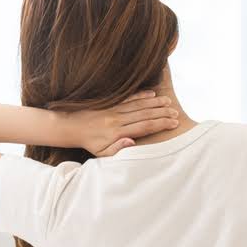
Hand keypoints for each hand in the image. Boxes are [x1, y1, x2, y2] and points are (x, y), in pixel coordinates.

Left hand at [62, 91, 178, 156]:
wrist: (70, 126)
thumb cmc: (88, 143)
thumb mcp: (101, 153)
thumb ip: (118, 149)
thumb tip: (132, 141)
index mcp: (117, 132)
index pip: (144, 126)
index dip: (161, 124)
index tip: (173, 123)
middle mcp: (118, 118)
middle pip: (145, 114)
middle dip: (162, 113)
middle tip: (176, 112)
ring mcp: (114, 108)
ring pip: (138, 104)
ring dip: (155, 103)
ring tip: (168, 102)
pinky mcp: (110, 102)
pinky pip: (128, 97)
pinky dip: (140, 95)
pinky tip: (151, 94)